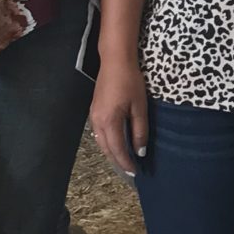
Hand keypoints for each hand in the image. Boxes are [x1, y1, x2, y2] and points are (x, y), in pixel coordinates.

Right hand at [90, 58, 148, 177]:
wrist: (115, 61)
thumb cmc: (130, 82)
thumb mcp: (140, 107)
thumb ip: (139, 130)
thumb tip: (140, 151)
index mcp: (109, 122)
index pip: (117, 149)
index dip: (126, 162)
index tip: (135, 172)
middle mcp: (97, 122)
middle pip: (106, 148)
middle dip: (117, 161)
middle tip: (130, 170)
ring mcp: (93, 116)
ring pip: (100, 142)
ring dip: (111, 153)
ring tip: (123, 160)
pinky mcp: (94, 111)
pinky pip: (98, 133)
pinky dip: (107, 143)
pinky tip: (115, 143)